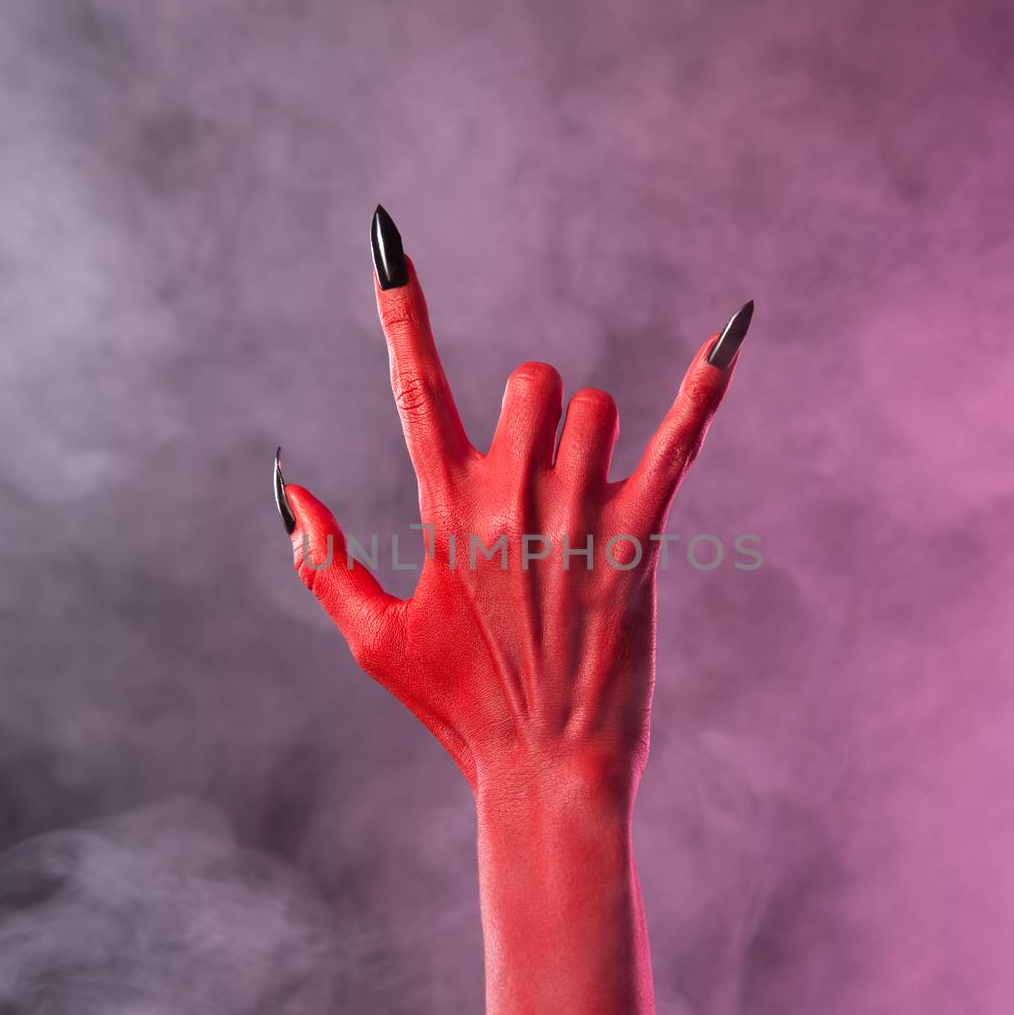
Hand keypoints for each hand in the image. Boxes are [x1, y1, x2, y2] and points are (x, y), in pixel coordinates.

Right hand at [276, 206, 751, 799]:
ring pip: (593, 406)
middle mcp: (510, 502)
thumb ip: (321, 562)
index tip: (389, 244)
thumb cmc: (461, 710)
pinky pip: (678, 443)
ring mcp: (579, 517)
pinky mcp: (641, 539)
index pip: (414, 387)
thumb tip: (289, 490)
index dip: (401, 310)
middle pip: (530, 380)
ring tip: (585, 495)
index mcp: (444, 514)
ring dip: (589, 432)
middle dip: (533, 406)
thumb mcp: (374, 641)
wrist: (549, 771)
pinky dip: (701, 392)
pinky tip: (725, 345)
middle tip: (537, 468)